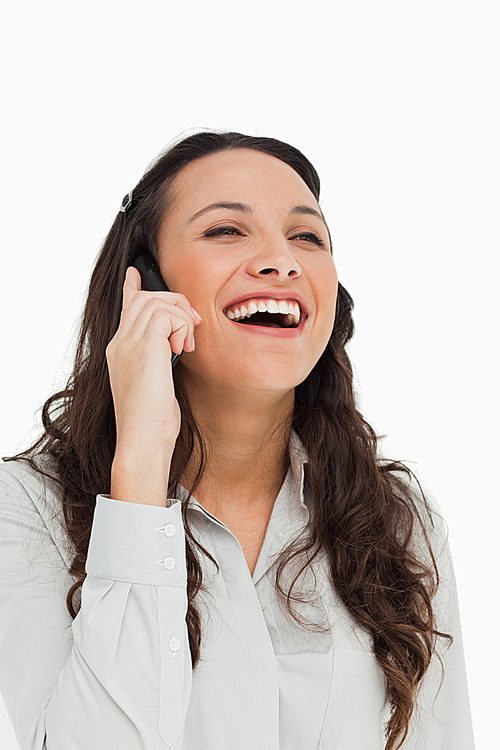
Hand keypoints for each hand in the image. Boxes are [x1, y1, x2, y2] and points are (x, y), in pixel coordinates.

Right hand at [105, 266, 201, 504]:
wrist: (142, 441)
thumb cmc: (152, 422)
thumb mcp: (156, 385)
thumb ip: (160, 361)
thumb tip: (175, 349)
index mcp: (120, 351)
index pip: (125, 309)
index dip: (133, 288)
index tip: (134, 274)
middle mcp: (120, 344)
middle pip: (145, 298)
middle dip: (175, 303)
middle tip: (192, 328)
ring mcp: (128, 344)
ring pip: (157, 301)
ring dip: (181, 316)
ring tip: (188, 345)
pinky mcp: (145, 348)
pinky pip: (167, 315)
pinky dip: (182, 327)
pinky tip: (184, 350)